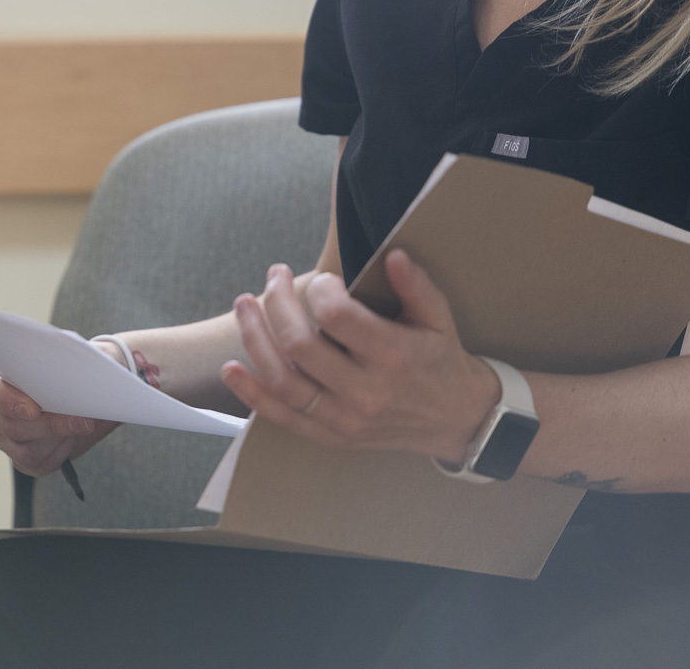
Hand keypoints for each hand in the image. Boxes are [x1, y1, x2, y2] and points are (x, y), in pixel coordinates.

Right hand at [0, 368, 120, 476]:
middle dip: (50, 424)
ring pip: (26, 449)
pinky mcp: (21, 458)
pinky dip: (59, 453)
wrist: (81, 401)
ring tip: (81, 425)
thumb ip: (67, 362)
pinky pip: (37, 463)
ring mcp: (6, 437)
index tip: (35, 409)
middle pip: (11, 426)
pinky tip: (70, 440)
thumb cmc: (69, 376)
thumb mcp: (71, 361)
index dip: (11, 402)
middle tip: (81, 419)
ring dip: (59, 439)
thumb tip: (79, 367)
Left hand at [219, 250, 498, 462]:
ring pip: (283, 381)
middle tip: (274, 275)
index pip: (337, 317)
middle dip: (277, 303)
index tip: (323, 279)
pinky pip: (283, 416)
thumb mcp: (439, 319)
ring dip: (255, 340)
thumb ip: (416, 285)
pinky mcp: (332, 436)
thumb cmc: (442, 361)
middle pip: (300, 345)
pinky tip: (231, 368)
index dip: (320, 289)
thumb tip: (393, 253)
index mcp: (394, 356)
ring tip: (244, 305)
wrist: (458, 421)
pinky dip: (252, 393)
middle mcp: (366, 391)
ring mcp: (345, 418)